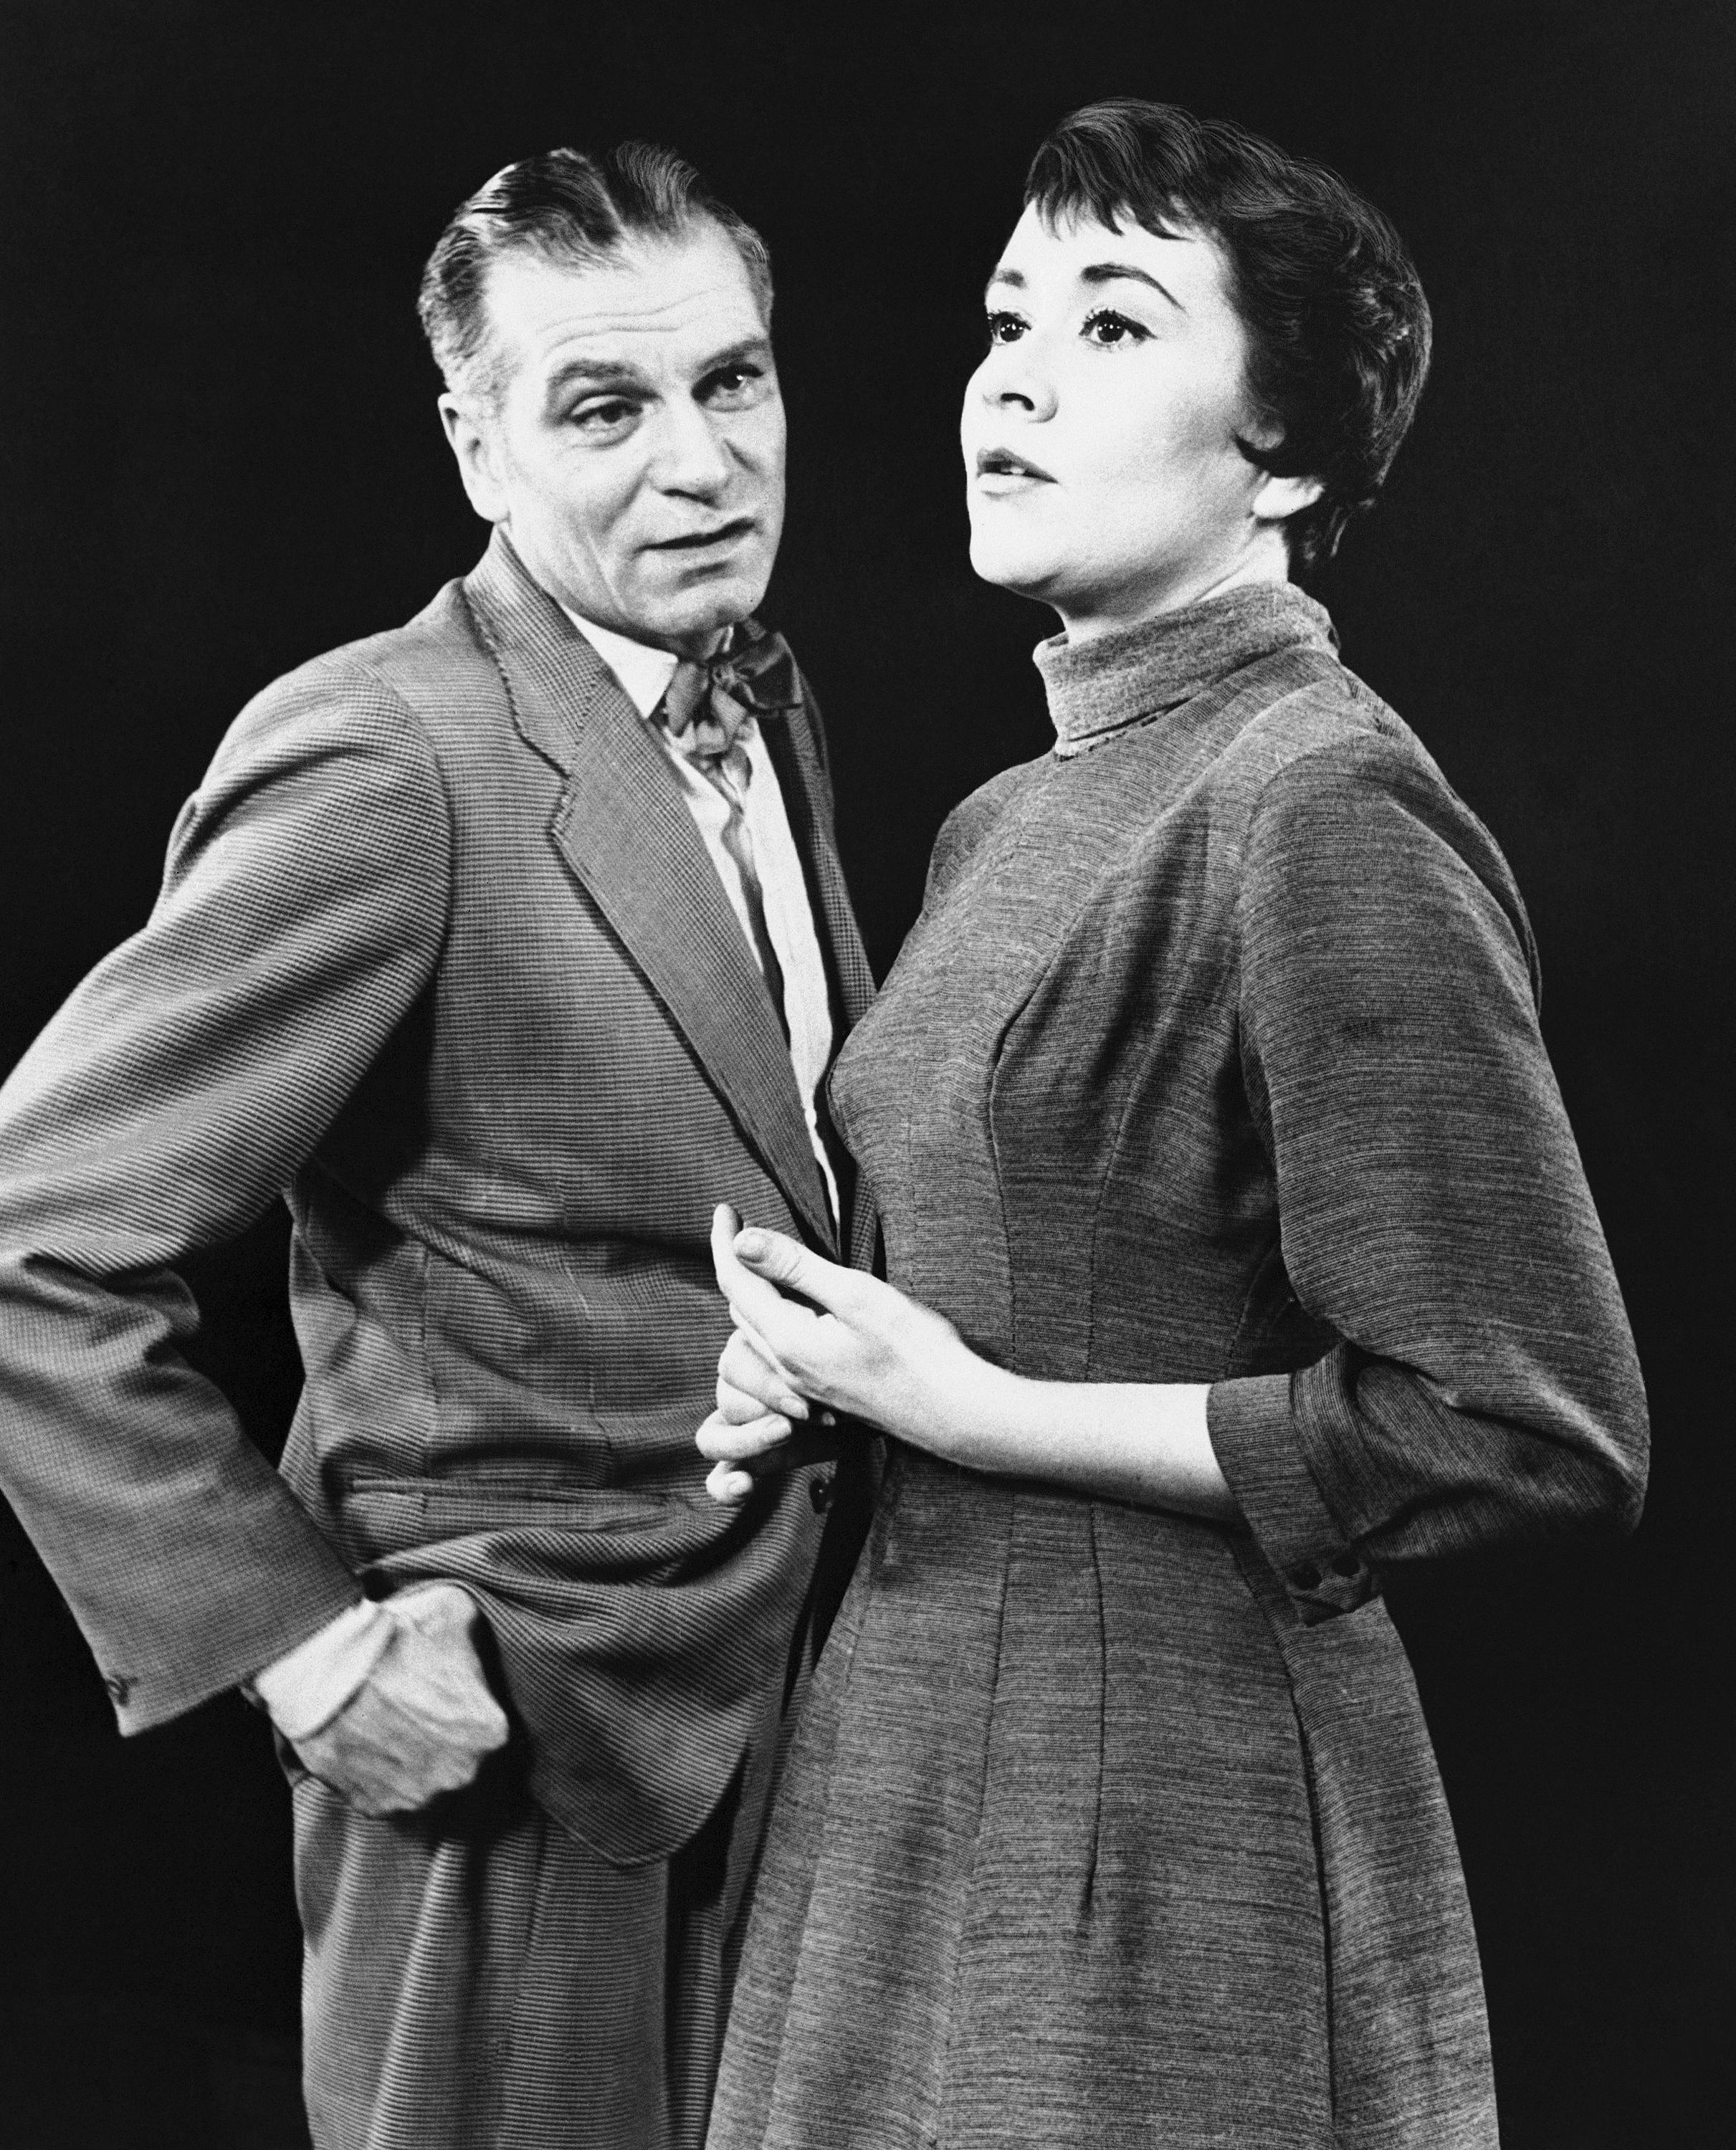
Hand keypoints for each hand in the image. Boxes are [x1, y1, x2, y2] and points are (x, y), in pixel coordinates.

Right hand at [289, 1582, 510, 1815]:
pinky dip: (377, 1773)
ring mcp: (415, 1796)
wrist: (326, 1665)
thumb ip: (474, 1638)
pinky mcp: (373, 1806)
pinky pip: (384, 1792)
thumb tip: (472, 1642)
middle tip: (415, 1706)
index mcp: (489, 1731)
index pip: (489, 1724)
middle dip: (443, 1736)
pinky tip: (366, 1741)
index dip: (466, 1704)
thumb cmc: (395, 1636)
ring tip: (387, 1723)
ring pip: (422, 1779)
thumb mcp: (455, 1612)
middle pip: (459, 1757)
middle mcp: (460, 1774)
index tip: (446, 1690)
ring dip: (410, 1759)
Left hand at [696, 1204, 975, 1500]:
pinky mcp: (823, 1392)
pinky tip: (802, 1304)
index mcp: (788, 1342)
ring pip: (759, 1331)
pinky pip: (780, 1349)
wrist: (955, 1412)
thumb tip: (743, 1240)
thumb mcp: (856, 1295)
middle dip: (737, 1265)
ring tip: (769, 1260)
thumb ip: (796, 1267)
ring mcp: (804, 1386)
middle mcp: (786, 1369)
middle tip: (742, 1225)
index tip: (722, 1209)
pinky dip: (776, 1317)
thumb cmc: (916, 1351)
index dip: (724, 1242)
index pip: (736, 1283)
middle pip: (741, 1308)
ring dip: (755, 1293)